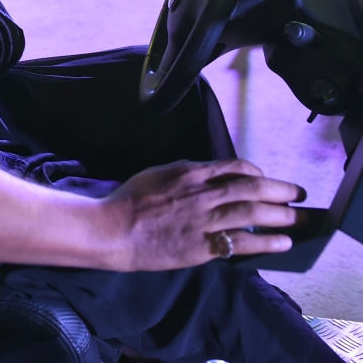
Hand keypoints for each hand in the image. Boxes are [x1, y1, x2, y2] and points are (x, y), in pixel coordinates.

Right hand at [101, 159, 305, 271]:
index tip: (265, 177)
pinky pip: (241, 243)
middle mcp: (202, 193)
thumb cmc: (132, 199)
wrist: (116, 228)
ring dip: (279, 214)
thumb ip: (186, 173)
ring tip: (298, 217)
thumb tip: (209, 174)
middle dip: (278, 189)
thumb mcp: (159, 173)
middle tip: (297, 193)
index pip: (234, 167)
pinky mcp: (203, 247)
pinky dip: (265, 242)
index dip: (256, 171)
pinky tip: (282, 242)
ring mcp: (204, 221)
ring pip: (251, 212)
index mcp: (191, 172)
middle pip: (250, 187)